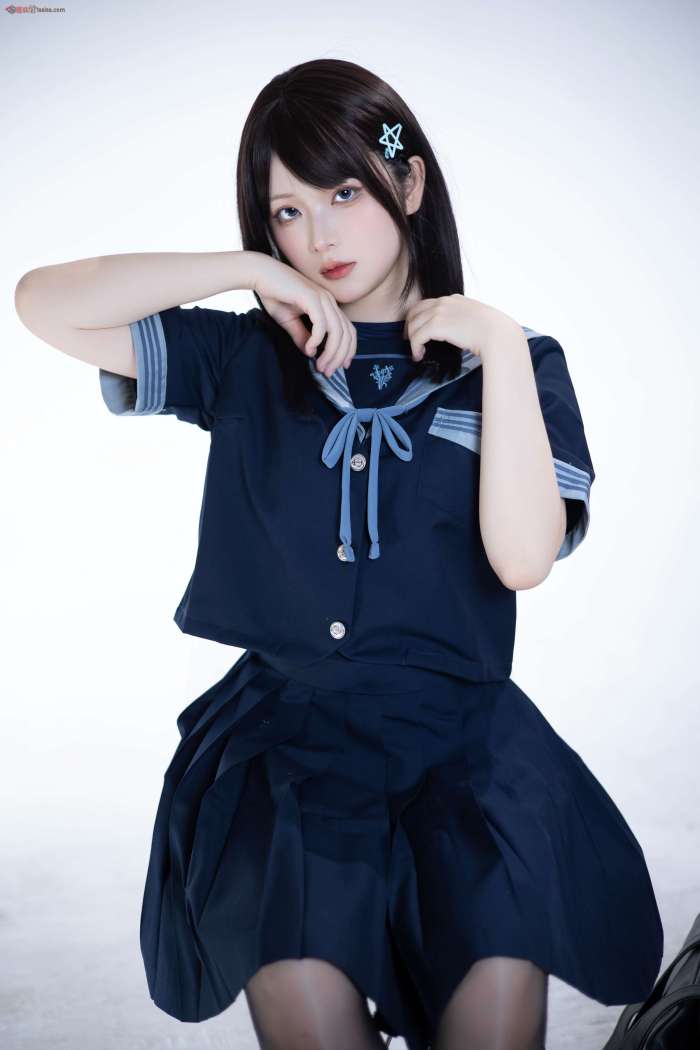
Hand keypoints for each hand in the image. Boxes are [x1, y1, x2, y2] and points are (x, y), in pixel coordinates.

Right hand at [252, 256, 356, 376]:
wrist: (260, 274)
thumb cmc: (274, 294)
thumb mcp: (289, 321)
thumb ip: (302, 336)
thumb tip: (310, 353)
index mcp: (327, 304)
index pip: (348, 330)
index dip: (348, 350)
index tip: (341, 367)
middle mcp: (328, 300)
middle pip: (346, 334)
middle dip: (339, 357)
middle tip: (328, 372)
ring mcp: (322, 298)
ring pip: (337, 331)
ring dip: (330, 352)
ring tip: (320, 365)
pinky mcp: (311, 297)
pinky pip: (322, 324)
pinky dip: (317, 340)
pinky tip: (309, 349)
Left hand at [403, 294, 516, 360]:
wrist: (498, 334)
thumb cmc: (493, 331)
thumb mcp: (475, 318)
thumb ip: (463, 319)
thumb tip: (459, 331)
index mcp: (453, 299)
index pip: (427, 304)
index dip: (419, 318)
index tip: (418, 331)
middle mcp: (444, 302)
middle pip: (415, 311)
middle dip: (410, 327)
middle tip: (410, 341)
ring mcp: (439, 312)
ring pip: (414, 325)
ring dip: (412, 340)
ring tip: (417, 353)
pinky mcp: (436, 325)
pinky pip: (417, 337)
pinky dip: (415, 347)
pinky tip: (419, 356)